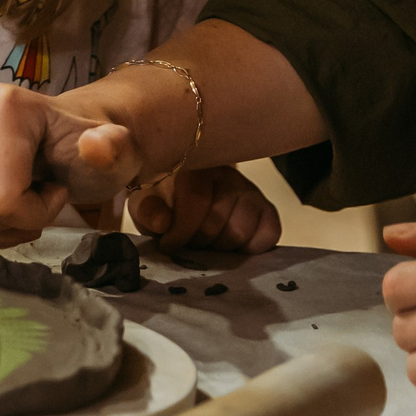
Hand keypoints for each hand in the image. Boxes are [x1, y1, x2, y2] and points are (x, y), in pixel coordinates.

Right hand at [0, 85, 140, 272]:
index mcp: (1, 106)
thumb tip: (96, 147)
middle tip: (35, 203)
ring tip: (13, 207)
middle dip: (7, 225)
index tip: (54, 193)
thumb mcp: (114, 150)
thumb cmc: (89, 147)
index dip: (31, 214)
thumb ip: (112, 150)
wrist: (70, 136)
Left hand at [131, 163, 281, 255]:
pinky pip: (267, 236)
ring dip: (220, 247)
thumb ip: (149, 211)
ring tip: (207, 244)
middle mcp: (229, 175)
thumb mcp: (147, 203)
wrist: (186, 196)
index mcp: (197, 166)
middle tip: (188, 243)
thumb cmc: (165, 200)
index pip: (196, 199)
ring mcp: (251, 192)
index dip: (181, 230)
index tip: (168, 245)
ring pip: (241, 232)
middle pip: (218, 221)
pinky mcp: (267, 210)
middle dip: (199, 241)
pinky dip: (249, 249)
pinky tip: (231, 247)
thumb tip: (162, 223)